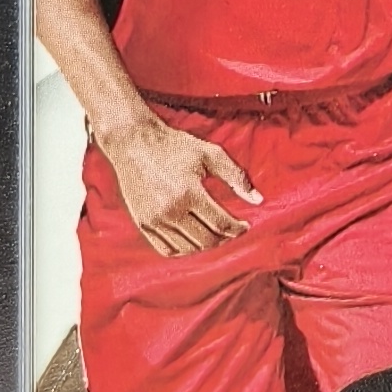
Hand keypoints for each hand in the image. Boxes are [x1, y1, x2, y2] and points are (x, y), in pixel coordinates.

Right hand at [103, 113, 260, 255]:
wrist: (133, 142)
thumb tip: (258, 200)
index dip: (238, 228)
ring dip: (207, 244)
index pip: (221, 223)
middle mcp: (170, 210)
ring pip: (189, 248)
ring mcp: (154, 220)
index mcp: (189, 192)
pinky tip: (193, 238)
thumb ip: (236, 177)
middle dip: (225, 238)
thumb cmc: (175, 145)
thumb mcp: (210, 154)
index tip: (246, 225)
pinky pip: (167, 249)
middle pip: (207, 240)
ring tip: (215, 233)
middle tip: (232, 229)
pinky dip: (184, 249)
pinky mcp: (143, 223)